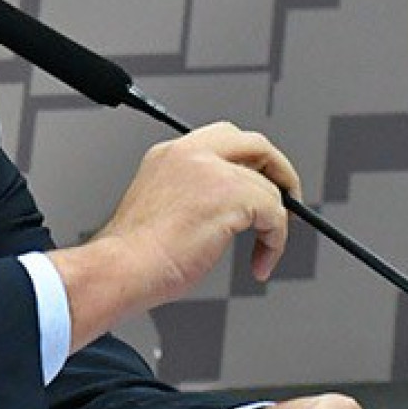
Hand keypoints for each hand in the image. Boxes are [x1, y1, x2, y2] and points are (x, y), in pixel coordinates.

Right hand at [49, 122, 298, 349]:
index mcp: (169, 154)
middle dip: (278, 172)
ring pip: (268, 188)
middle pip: (255, 143)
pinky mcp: (231, 195)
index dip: (249, 163)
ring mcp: (212, 171)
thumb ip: (192, 196)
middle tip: (286, 203)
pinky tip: (260, 262)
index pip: (223, 140)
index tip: (259, 186)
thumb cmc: (133, 256)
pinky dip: (275, 242)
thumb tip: (228, 212)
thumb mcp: (161, 209)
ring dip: (274, 224)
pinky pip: (275, 214)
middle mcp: (190, 154)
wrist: (121, 268)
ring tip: (262, 252)